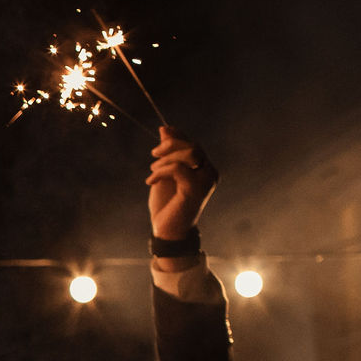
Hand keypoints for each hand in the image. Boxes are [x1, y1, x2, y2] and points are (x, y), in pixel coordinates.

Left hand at [147, 127, 216, 241]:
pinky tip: (150, 181)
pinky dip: (162, 171)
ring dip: (165, 160)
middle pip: (193, 146)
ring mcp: (205, 181)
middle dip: (171, 145)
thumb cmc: (167, 204)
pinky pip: (179, 169)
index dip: (178, 137)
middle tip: (153, 155)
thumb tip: (165, 129)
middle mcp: (209, 173)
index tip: (162, 133)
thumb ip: (168, 153)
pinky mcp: (196, 189)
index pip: (194, 144)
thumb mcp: (164, 174)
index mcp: (204, 168)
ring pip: (189, 154)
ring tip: (152, 172)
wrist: (167, 231)